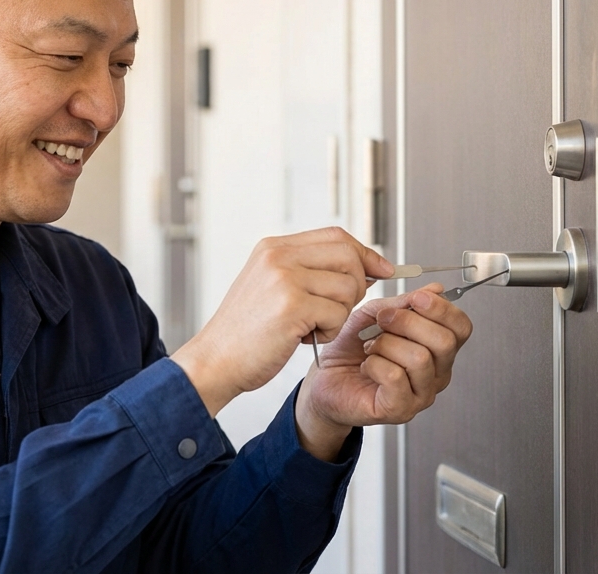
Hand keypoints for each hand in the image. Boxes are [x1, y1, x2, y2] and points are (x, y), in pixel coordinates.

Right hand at [171, 228, 393, 415]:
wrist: (215, 361)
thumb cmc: (246, 333)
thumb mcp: (272, 288)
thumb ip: (309, 271)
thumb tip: (366, 267)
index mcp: (273, 248)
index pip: (336, 236)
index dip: (364, 252)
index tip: (383, 269)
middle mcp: (278, 256)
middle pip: (348, 255)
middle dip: (357, 285)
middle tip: (338, 309)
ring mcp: (284, 278)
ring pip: (347, 287)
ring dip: (340, 314)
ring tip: (313, 327)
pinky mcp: (291, 305)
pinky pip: (338, 314)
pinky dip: (330, 331)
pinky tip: (306, 337)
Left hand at [294, 285, 472, 459]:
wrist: (325, 379)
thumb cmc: (351, 349)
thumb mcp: (376, 314)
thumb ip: (404, 303)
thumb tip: (436, 290)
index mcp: (437, 349)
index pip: (461, 328)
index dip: (442, 309)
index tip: (416, 298)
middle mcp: (436, 373)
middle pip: (445, 341)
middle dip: (408, 322)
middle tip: (382, 320)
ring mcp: (421, 394)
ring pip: (419, 358)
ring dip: (386, 344)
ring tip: (371, 348)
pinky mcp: (400, 409)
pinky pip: (395, 376)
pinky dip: (374, 364)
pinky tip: (367, 366)